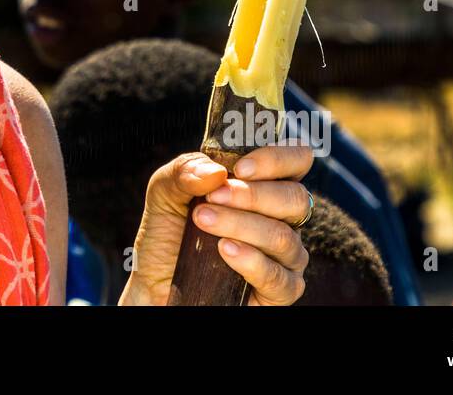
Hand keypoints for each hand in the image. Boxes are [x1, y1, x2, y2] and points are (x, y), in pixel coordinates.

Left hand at [119, 145, 312, 305]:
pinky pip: (280, 279)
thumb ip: (184, 172)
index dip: (277, 159)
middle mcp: (283, 220)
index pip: (297, 161)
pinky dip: (252, 261)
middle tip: (213, 198)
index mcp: (265, 187)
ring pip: (283, 237)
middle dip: (252, 195)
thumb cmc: (168, 233)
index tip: (239, 168)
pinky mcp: (278, 293)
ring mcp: (284, 258)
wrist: (156, 282)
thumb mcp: (165, 192)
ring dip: (241, 225)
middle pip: (295, 198)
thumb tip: (216, 171)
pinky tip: (225, 251)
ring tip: (204, 222)